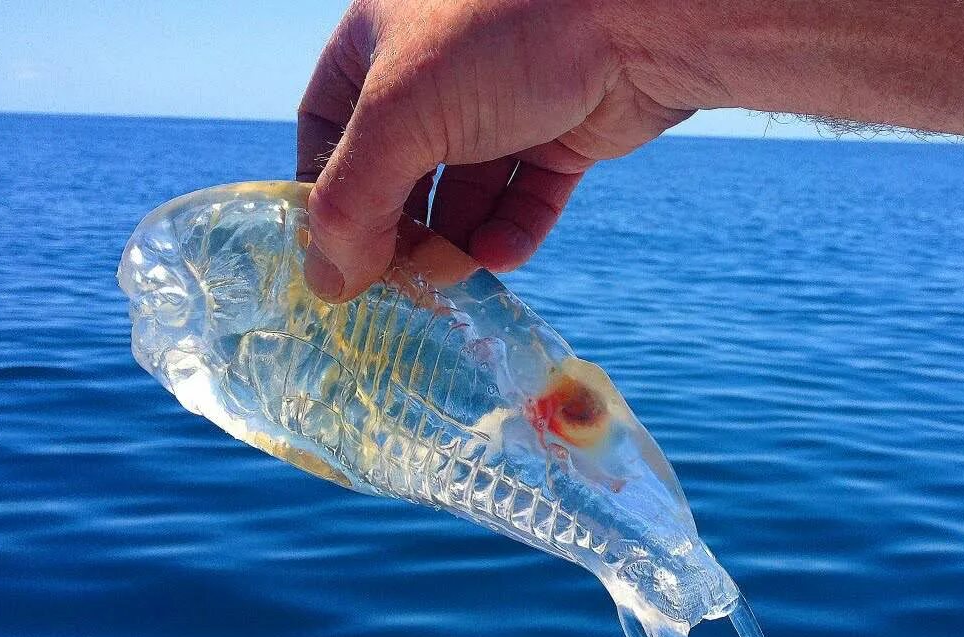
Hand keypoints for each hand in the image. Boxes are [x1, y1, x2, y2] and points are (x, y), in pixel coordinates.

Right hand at [297, 0, 693, 301]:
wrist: (639, 17)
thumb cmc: (505, 37)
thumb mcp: (401, 113)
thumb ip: (352, 201)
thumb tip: (329, 284)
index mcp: (381, 41)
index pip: (327, 126)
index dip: (325, 192)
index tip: (332, 254)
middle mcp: (439, 71)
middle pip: (398, 171)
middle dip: (398, 230)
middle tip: (398, 282)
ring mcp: (504, 104)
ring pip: (465, 194)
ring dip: (455, 242)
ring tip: (454, 276)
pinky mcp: (563, 135)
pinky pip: (524, 199)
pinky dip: (510, 233)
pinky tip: (501, 257)